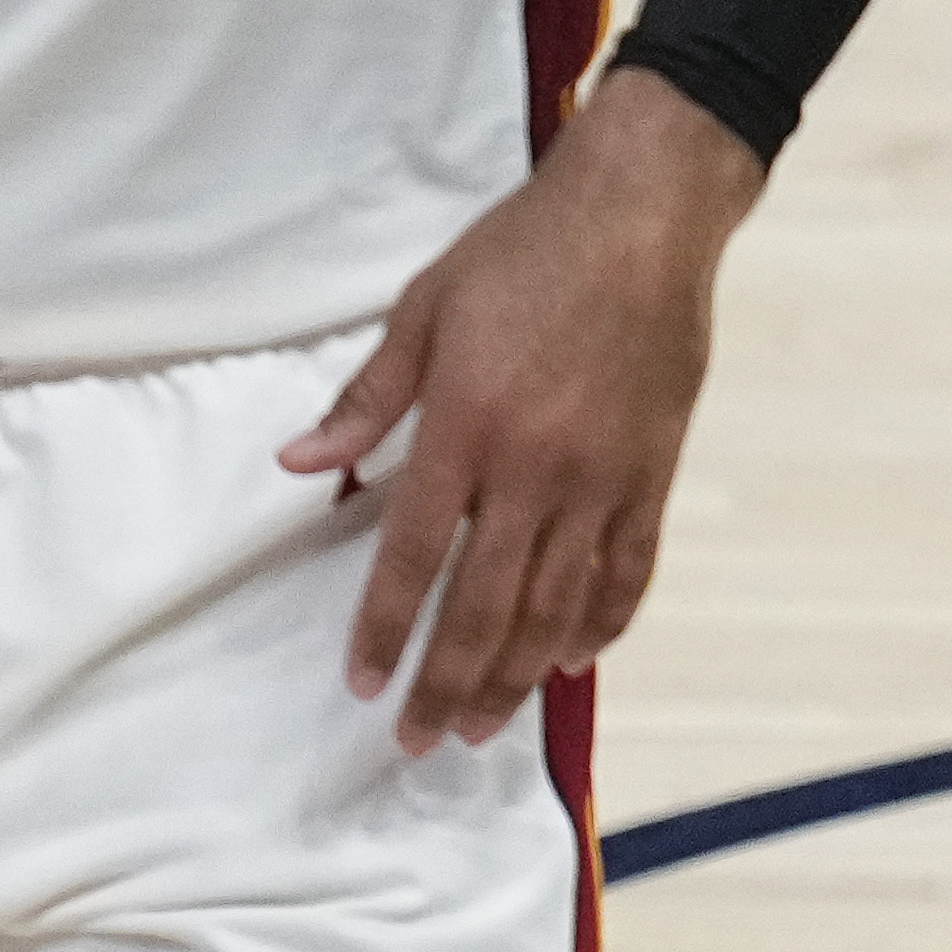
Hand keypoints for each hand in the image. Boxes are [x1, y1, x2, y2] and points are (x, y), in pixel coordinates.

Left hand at [280, 67, 761, 749]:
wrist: (644, 210)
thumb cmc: (526, 250)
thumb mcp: (426, 308)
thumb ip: (367, 397)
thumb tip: (300, 462)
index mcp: (467, 427)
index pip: (415, 558)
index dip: (385, 631)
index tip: (364, 687)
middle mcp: (535, 468)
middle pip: (486, 605)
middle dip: (448, 684)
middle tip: (421, 740)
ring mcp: (601, 475)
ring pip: (557, 604)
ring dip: (517, 674)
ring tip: (487, 724)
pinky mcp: (652, 468)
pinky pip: (629, 567)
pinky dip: (602, 623)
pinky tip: (573, 659)